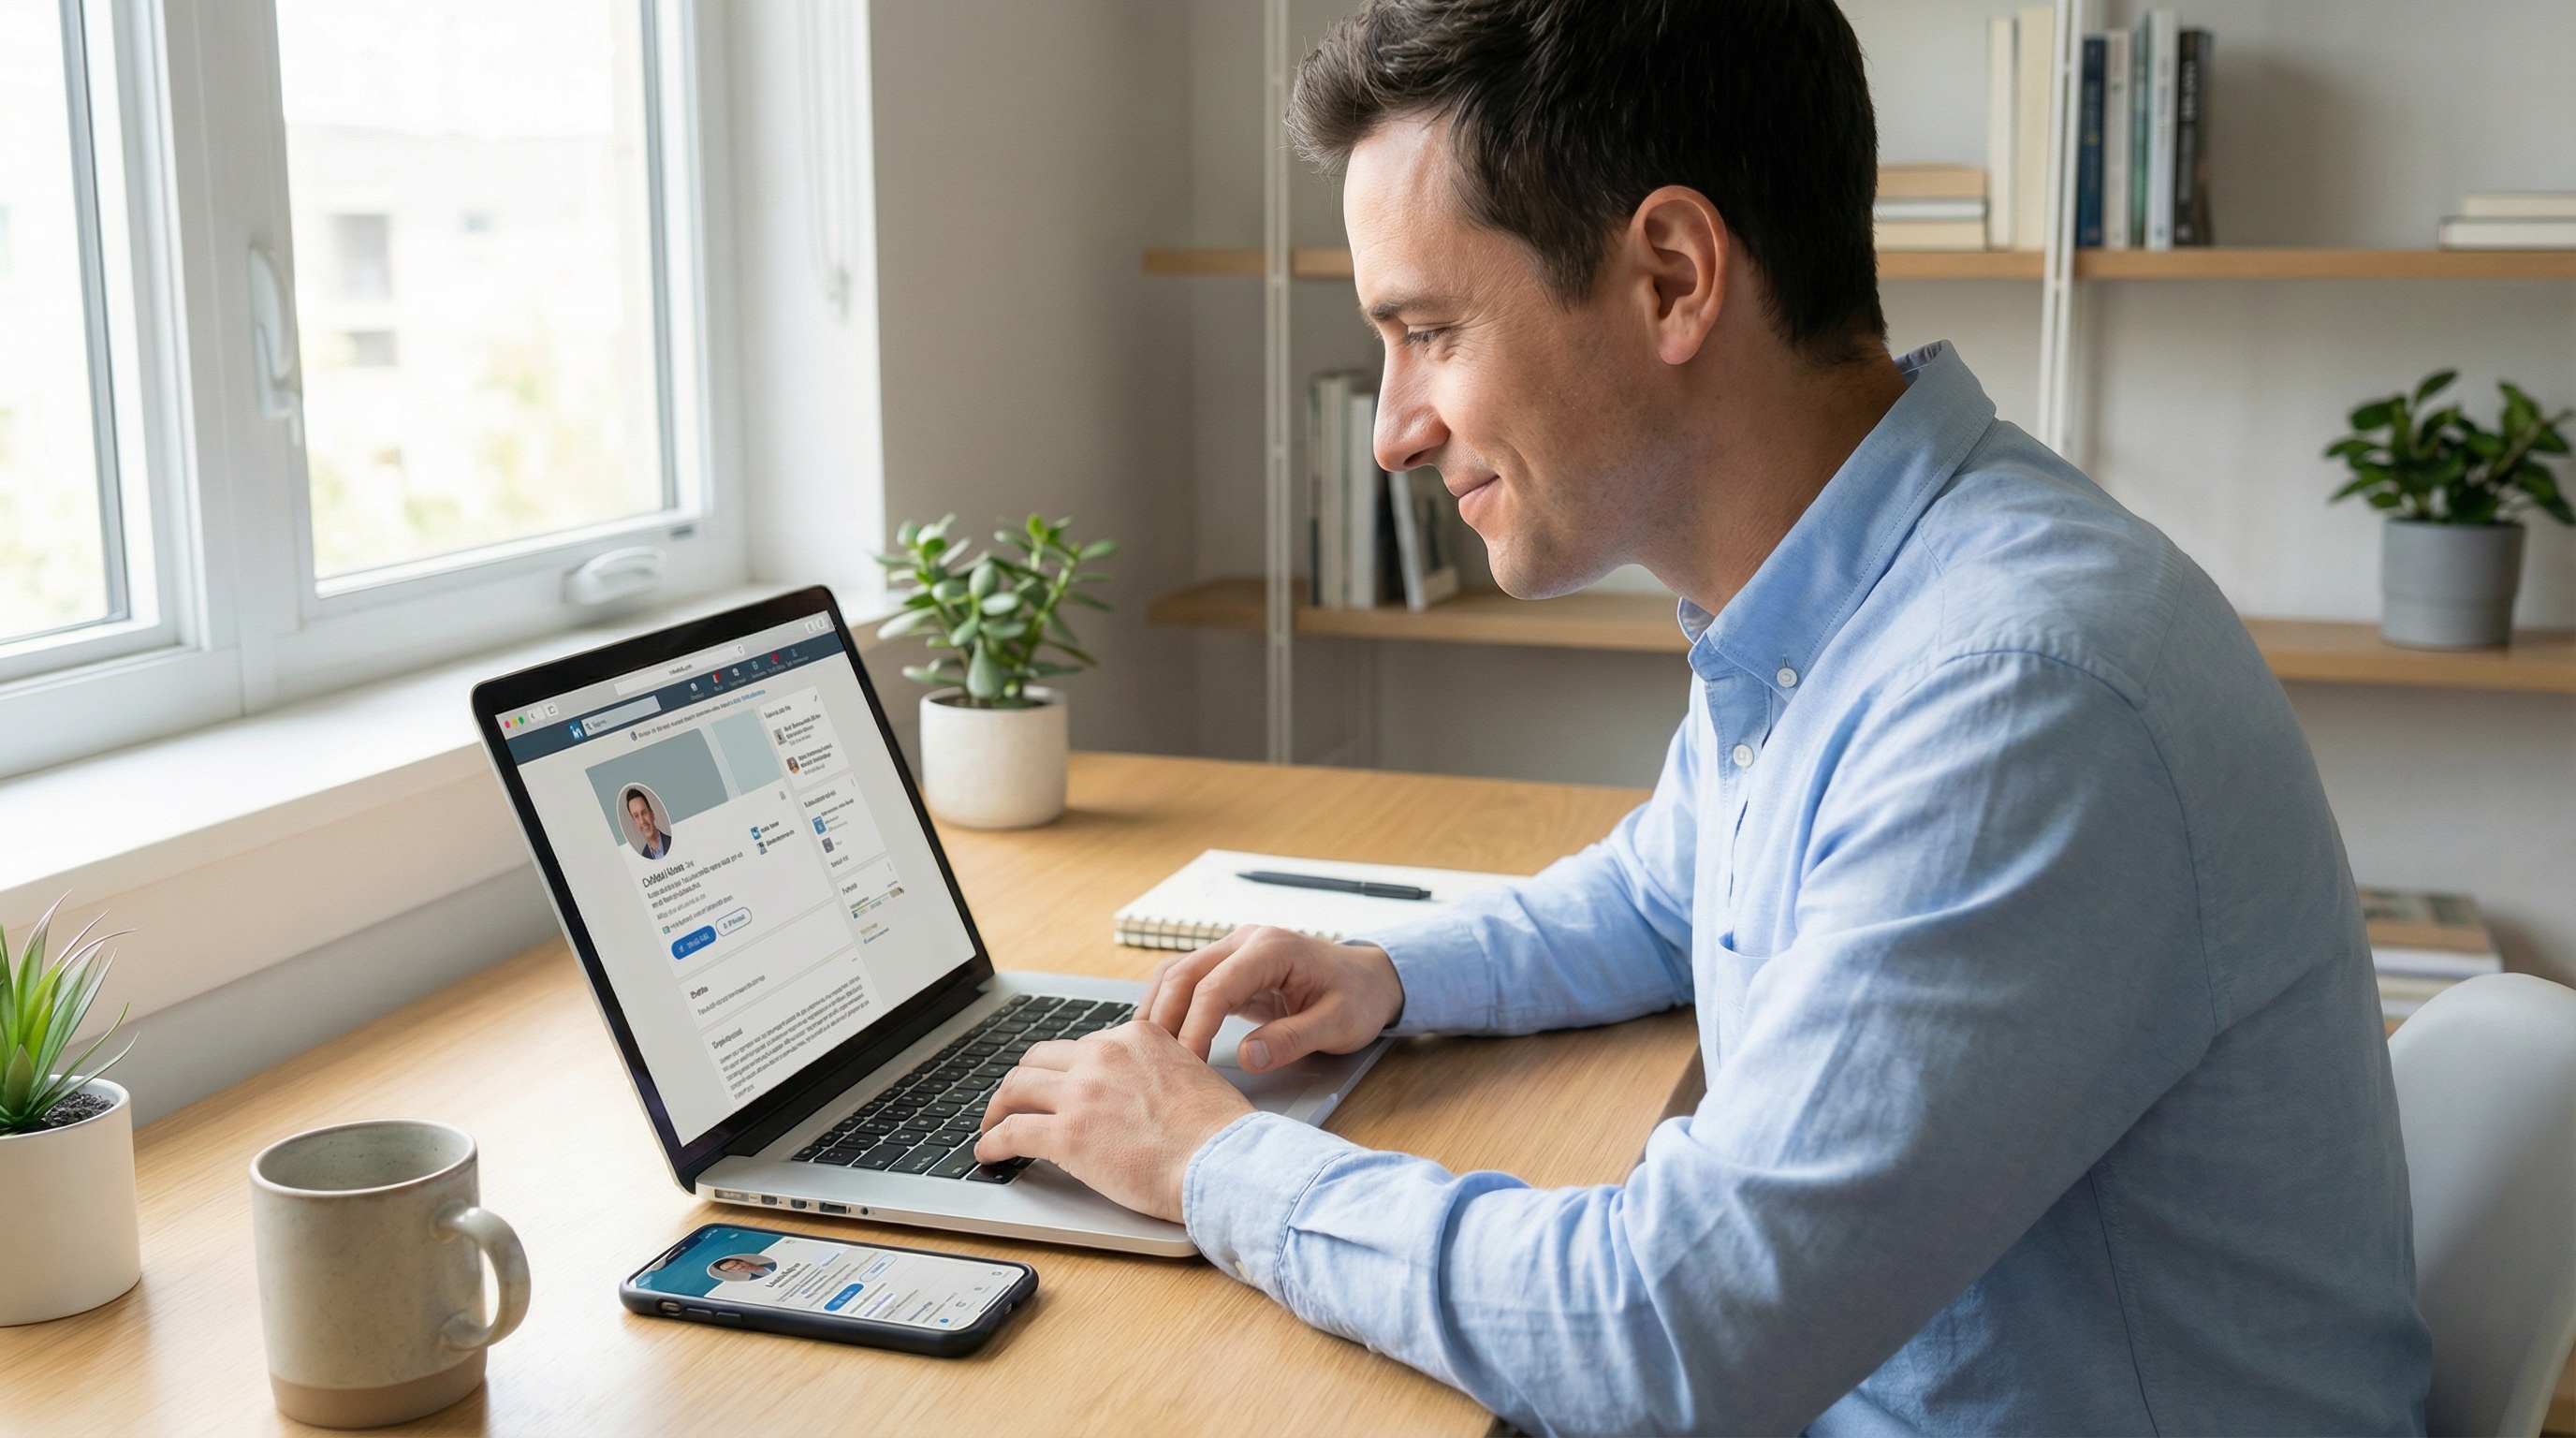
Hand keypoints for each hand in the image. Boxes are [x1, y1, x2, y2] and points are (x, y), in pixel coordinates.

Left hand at [974, 1023, 1253, 1221]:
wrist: (1223, 1161)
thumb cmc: (1219, 1132)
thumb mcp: (1190, 1073)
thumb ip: (1154, 1071)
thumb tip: (1137, 1095)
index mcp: (1135, 1037)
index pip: (1080, 1046)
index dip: (1060, 1070)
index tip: (1053, 1086)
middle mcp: (1103, 1056)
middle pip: (1038, 1060)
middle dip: (1020, 1082)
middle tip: (1011, 1102)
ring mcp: (1081, 1094)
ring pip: (1016, 1090)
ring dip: (997, 1109)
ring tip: (991, 1127)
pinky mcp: (1067, 1135)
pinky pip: (1012, 1133)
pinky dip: (992, 1143)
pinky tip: (989, 1155)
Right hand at [1140, 926, 1405, 1071]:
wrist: (1370, 980)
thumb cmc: (1358, 998)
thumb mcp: (1338, 1025)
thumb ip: (1293, 1040)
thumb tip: (1248, 1057)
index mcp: (1272, 949)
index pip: (1216, 985)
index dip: (1196, 1026)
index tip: (1187, 1063)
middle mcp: (1247, 941)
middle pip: (1184, 972)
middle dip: (1163, 1016)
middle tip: (1151, 1061)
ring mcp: (1235, 950)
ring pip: (1177, 972)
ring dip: (1158, 1008)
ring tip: (1146, 1050)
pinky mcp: (1230, 967)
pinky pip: (1188, 981)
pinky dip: (1169, 1005)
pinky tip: (1162, 1035)